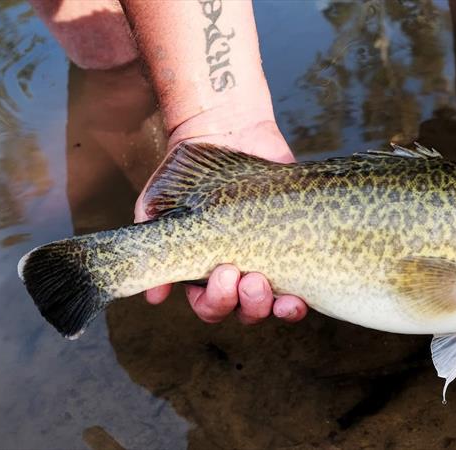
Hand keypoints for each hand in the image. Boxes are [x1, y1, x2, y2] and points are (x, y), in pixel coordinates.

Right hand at [134, 114, 307, 324]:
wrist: (224, 133)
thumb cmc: (184, 173)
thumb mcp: (156, 207)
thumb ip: (151, 246)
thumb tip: (154, 296)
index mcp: (207, 272)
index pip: (211, 306)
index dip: (216, 302)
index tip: (222, 272)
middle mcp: (240, 274)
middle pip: (244, 311)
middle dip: (247, 302)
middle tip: (248, 277)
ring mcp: (270, 261)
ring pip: (274, 303)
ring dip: (273, 304)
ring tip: (267, 281)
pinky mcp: (297, 246)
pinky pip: (304, 282)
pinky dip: (301, 296)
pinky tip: (300, 294)